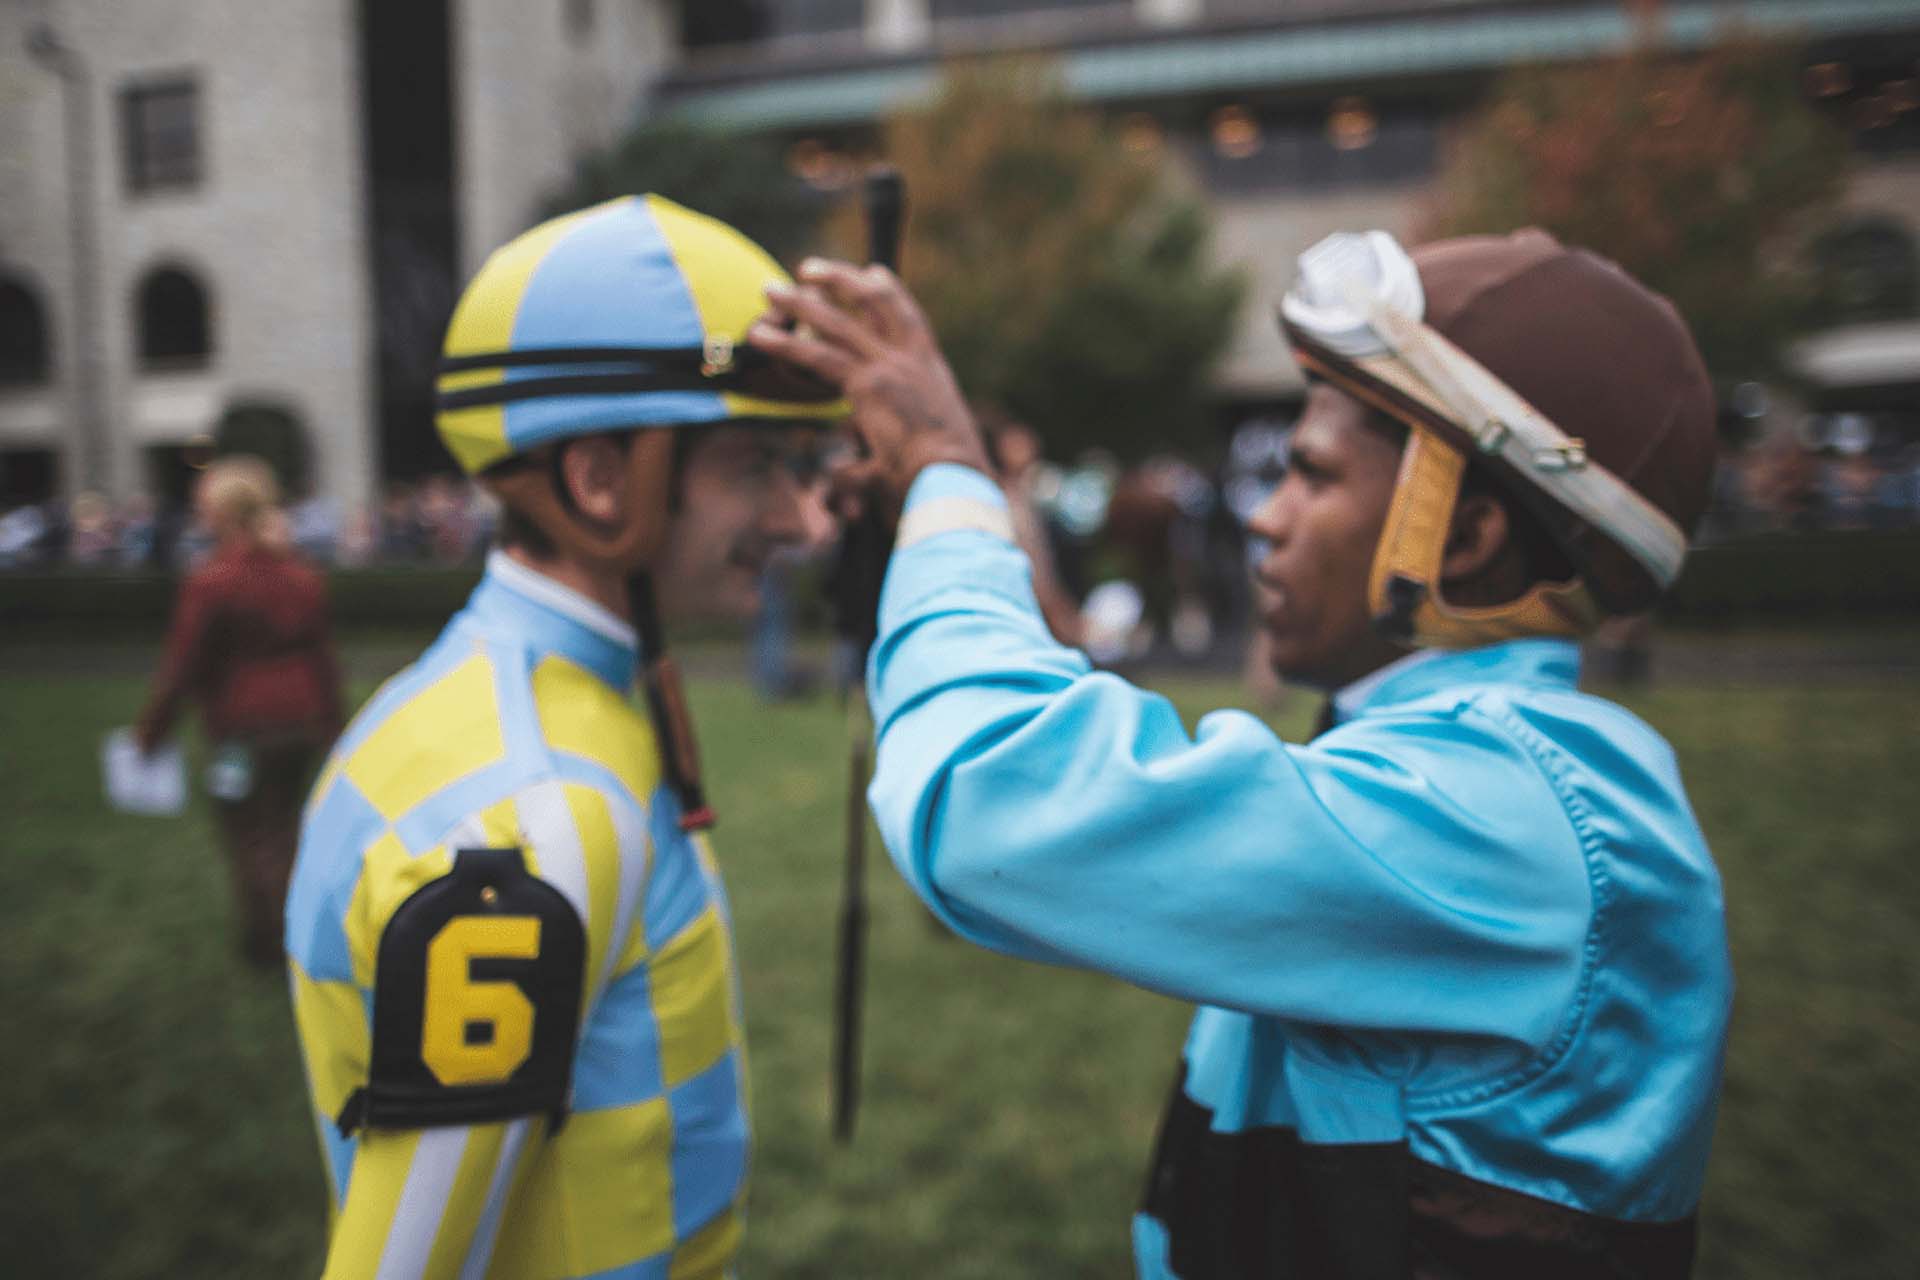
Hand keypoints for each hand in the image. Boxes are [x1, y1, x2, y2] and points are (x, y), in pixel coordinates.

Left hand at [747, 260, 990, 504]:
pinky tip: (760, 333)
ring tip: (770, 290)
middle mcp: (913, 359)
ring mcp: (890, 368)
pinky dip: (785, 343)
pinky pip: (817, 356)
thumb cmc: (943, 477)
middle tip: (808, 269)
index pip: (910, 317)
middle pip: (873, 303)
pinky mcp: (866, 385)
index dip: (891, 291)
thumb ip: (872, 459)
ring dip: (801, 302)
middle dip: (838, 280)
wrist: (954, 478)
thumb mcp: (920, 454)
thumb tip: (837, 475)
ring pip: (838, 322)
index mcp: (932, 370)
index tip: (873, 270)